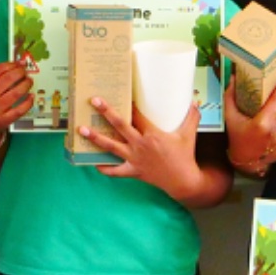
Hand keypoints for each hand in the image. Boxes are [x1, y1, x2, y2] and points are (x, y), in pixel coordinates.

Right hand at [0, 61, 34, 147]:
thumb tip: (18, 63)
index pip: (0, 69)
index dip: (13, 64)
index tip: (19, 64)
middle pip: (9, 79)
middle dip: (21, 73)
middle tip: (25, 72)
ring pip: (17, 93)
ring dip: (26, 84)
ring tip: (29, 81)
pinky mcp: (4, 120)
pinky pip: (21, 109)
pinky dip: (29, 101)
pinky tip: (31, 96)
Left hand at [85, 95, 203, 199]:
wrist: (182, 181)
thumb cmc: (185, 156)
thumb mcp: (189, 135)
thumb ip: (192, 117)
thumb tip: (194, 102)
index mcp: (153, 135)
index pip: (138, 116)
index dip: (129, 104)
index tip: (121, 92)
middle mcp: (140, 145)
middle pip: (120, 126)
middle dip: (106, 112)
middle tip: (94, 101)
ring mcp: (134, 159)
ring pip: (110, 147)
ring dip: (95, 138)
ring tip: (81, 129)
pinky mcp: (133, 171)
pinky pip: (115, 171)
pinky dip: (104, 168)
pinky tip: (94, 162)